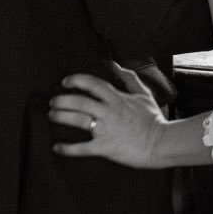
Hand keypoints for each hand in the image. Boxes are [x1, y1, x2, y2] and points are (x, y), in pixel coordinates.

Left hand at [48, 67, 167, 168]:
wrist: (160, 142)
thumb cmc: (152, 118)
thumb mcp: (143, 93)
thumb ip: (129, 78)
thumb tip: (116, 65)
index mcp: (117, 98)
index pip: (93, 84)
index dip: (77, 80)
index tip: (65, 81)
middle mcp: (109, 111)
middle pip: (80, 101)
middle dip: (63, 100)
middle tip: (53, 101)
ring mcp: (106, 129)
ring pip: (78, 120)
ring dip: (61, 117)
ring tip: (51, 116)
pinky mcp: (105, 147)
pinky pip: (82, 148)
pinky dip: (67, 148)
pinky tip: (56, 147)